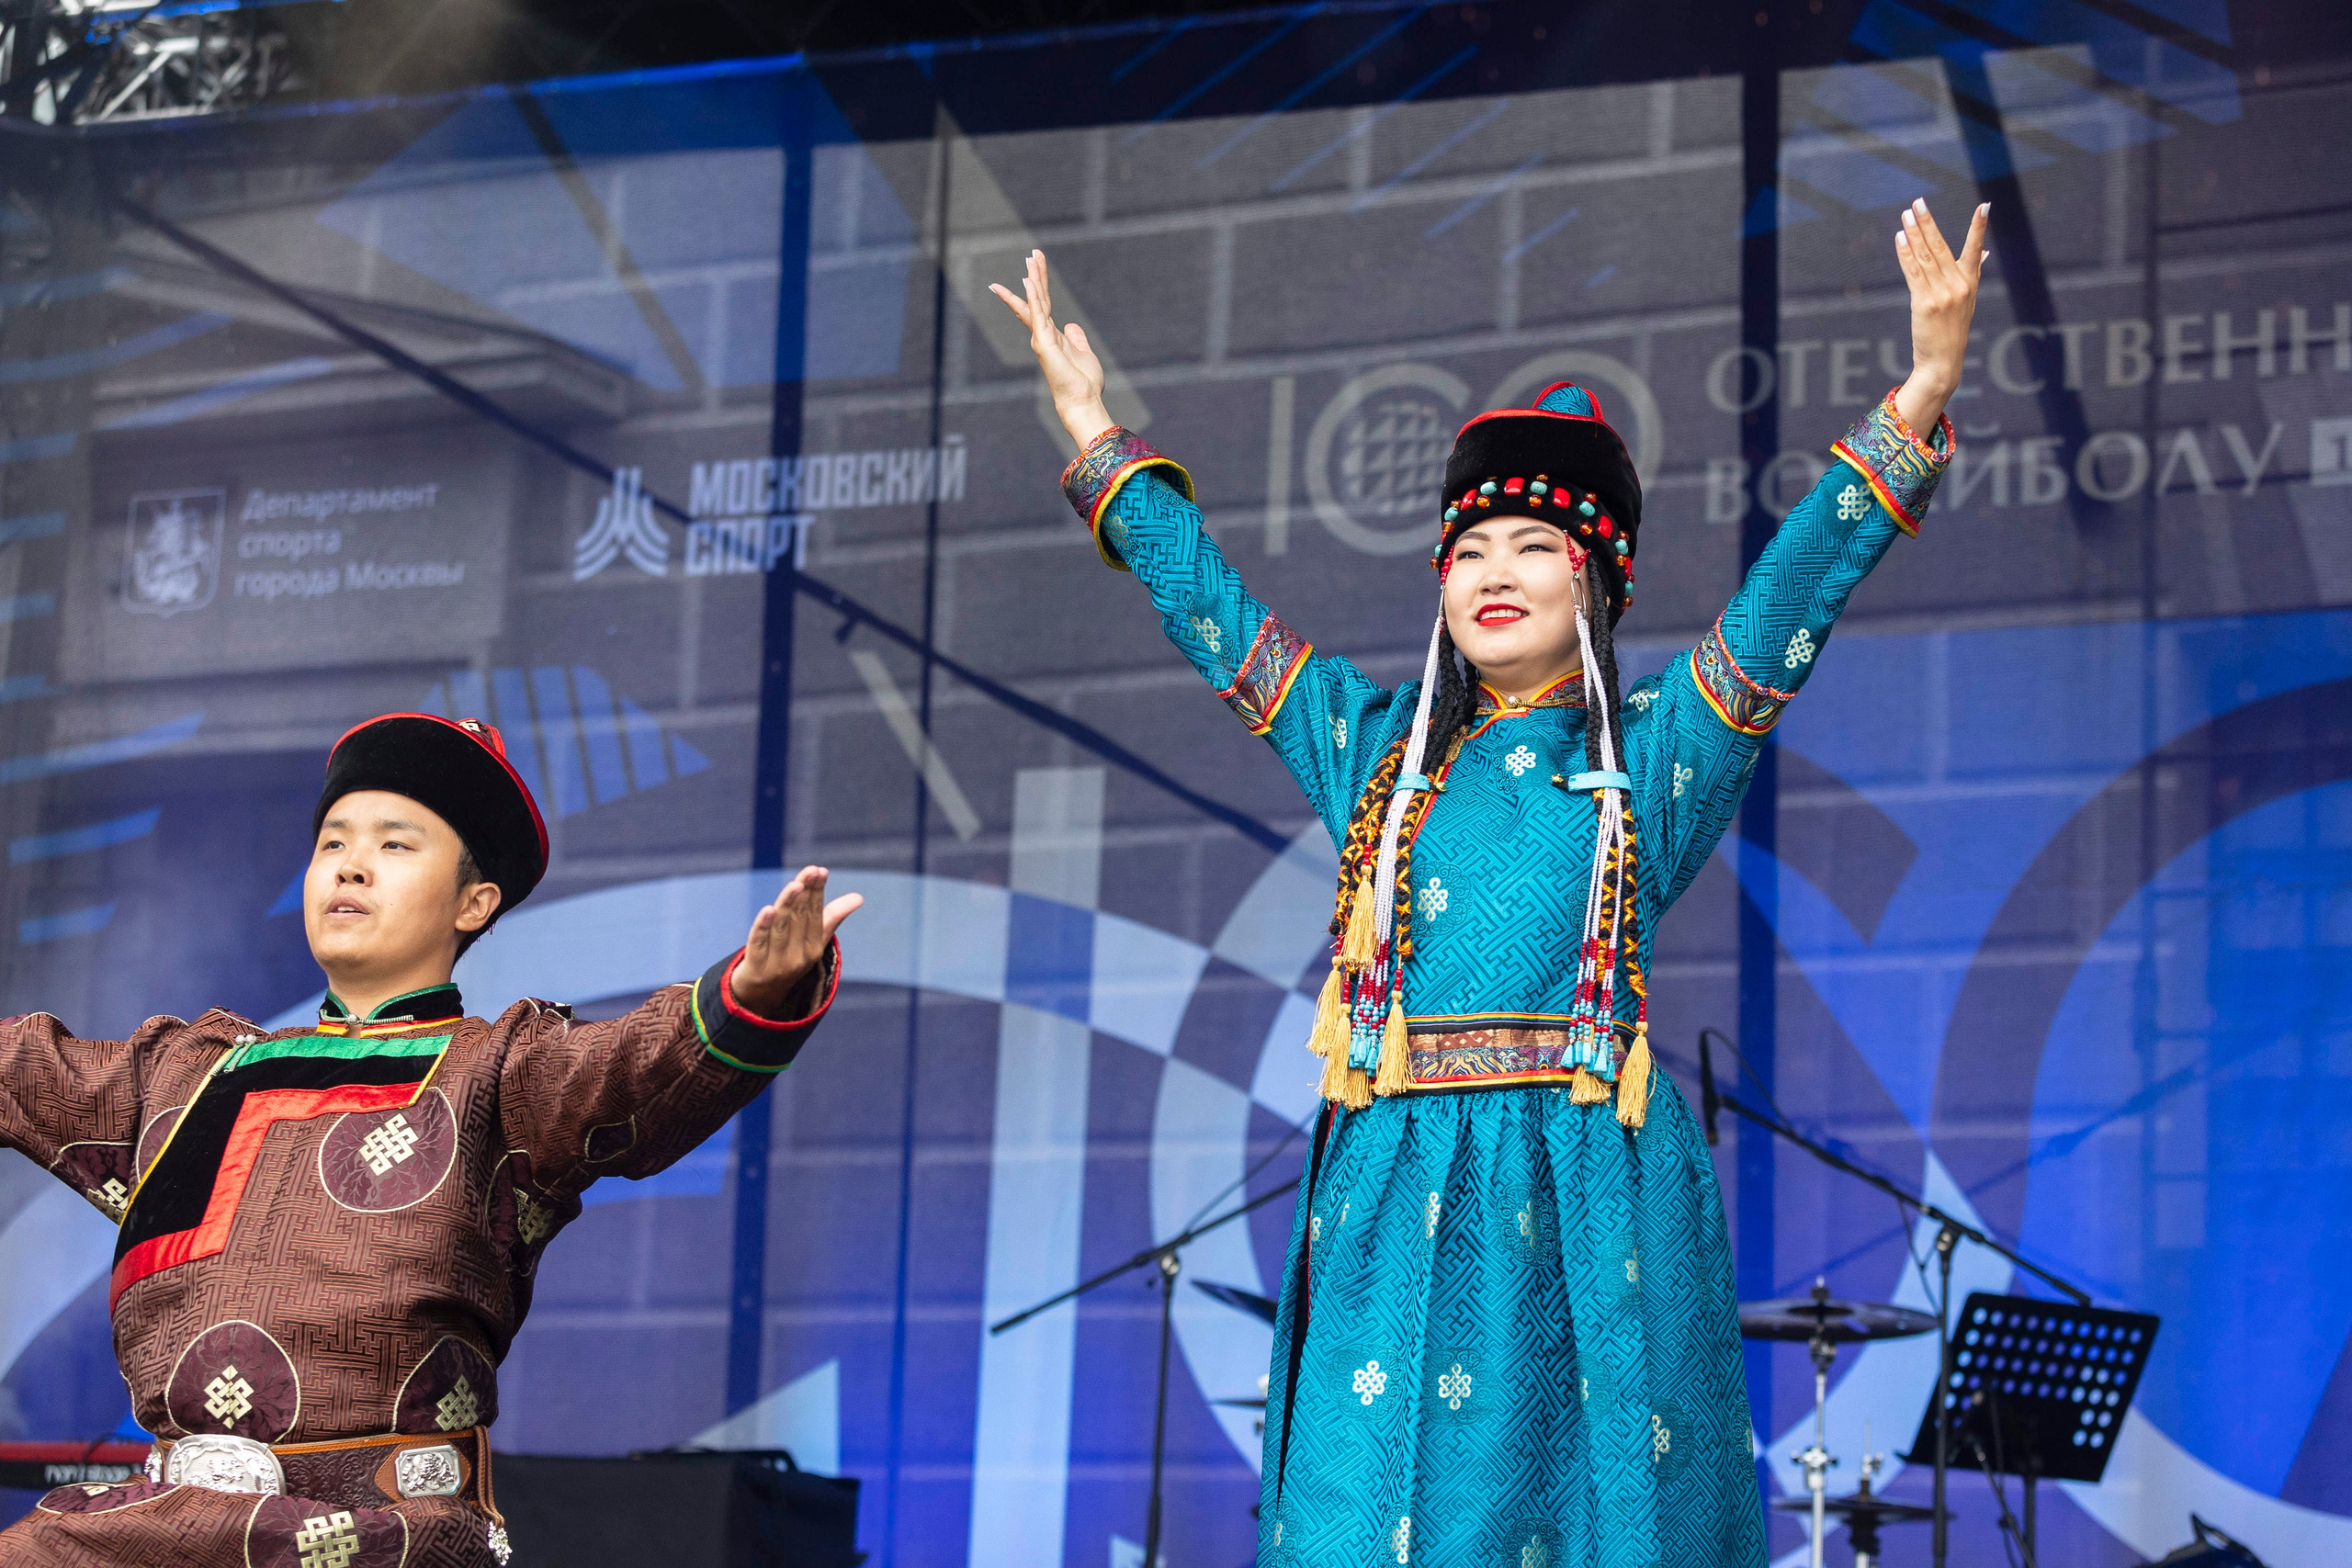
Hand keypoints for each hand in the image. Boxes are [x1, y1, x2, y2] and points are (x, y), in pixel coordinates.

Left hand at [727, 866, 862, 1019]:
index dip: (817, 893)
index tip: (819, 871)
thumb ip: (831, 916)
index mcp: (814, 949)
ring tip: (795, 885)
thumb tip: (859, 897)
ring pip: (781, 928)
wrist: (761, 993)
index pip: (815, 916)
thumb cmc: (791, 957)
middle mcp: (797, 956)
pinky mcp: (755, 964)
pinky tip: (768, 909)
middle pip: (799, 919)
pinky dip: (763, 926)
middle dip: (804, 893)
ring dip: (788, 905)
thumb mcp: (813, 940)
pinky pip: (758, 942)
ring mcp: (776, 962)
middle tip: (810, 871)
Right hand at [988, 249, 1113, 449]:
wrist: (1082, 401)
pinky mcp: (1044, 342)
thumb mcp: (1084, 352)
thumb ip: (1077, 338)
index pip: (1042, 305)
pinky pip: (1038, 313)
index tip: (1032, 266)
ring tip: (1032, 258)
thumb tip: (1072, 326)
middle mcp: (1044, 334)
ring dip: (1034, 279)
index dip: (1038, 286)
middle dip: (1035, 275)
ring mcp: (1042, 337)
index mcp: (1053, 335)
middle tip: (1033, 253)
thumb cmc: (1084, 383)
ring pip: (1036, 301)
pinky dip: (1033, 296)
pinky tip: (1029, 280)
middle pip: (1037, 298)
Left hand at [1892, 197, 1989, 434]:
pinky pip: (1913, 272)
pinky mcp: (1924, 302)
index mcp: (1970, 283)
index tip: (1984, 206)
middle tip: (1918, 203)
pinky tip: (1900, 238)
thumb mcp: (1967, 302)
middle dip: (1928, 223)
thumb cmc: (1952, 331)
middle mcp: (1959, 285)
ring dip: (1914, 233)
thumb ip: (1972, 274)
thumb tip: (1983, 253)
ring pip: (1925, 257)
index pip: (1976, 249)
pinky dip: (1906, 254)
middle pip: (1941, 247)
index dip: (1979, 228)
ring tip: (1906, 215)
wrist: (1943, 362)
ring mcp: (1942, 294)